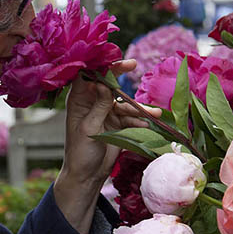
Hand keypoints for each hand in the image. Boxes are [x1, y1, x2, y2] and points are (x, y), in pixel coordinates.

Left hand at [53, 60, 160, 233]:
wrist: (87, 175)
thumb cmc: (80, 152)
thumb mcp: (89, 128)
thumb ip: (99, 106)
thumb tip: (104, 83)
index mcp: (78, 101)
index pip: (88, 76)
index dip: (98, 65)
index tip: (110, 57)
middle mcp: (92, 102)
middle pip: (107, 83)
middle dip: (119, 75)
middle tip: (133, 65)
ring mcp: (106, 112)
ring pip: (123, 102)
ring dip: (138, 106)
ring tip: (154, 113)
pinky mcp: (117, 124)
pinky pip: (131, 117)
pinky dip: (140, 119)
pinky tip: (148, 124)